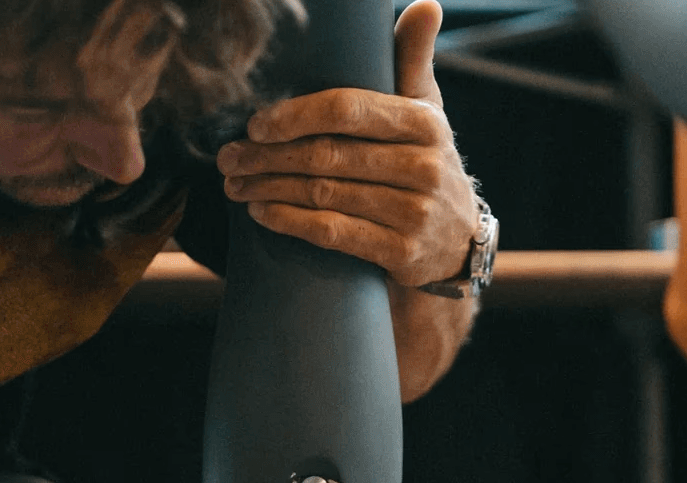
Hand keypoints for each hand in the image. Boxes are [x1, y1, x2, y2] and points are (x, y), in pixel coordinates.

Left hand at [215, 0, 477, 287]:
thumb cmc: (428, 167)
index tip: (254, 124)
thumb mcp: (428, 114)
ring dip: (269, 189)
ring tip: (235, 185)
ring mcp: (413, 214)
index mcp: (424, 124)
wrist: (458, 245)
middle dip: (268, 157)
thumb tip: (425, 5)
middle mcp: (423, 168)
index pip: (347, 109)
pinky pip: (333, 234)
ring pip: (324, 195)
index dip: (294, 115)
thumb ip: (413, 60)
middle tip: (227, 158)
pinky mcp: (401, 254)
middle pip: (328, 156)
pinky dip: (290, 223)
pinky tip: (261, 214)